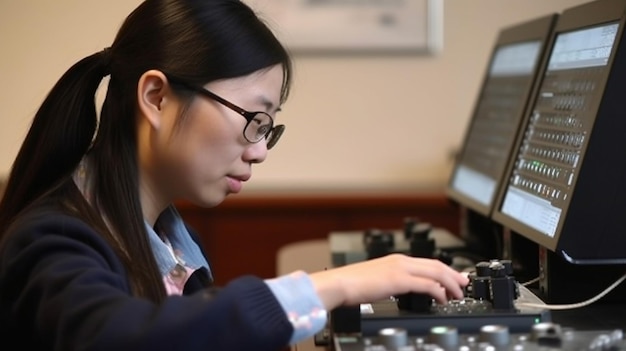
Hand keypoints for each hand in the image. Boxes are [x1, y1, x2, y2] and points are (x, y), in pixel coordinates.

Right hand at [308, 254, 468, 309]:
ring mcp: (400, 269)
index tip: (454, 278)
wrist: (339, 283)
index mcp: (395, 260)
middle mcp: (400, 261)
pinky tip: (442, 299)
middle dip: (453, 275)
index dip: (445, 270)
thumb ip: (390, 282)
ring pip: (435, 272)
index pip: (427, 263)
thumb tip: (400, 290)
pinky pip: (426, 284)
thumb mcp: (376, 280)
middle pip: (436, 265)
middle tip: (464, 284)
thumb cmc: (351, 285)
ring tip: (458, 294)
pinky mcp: (399, 280)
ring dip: (450, 284)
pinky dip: (438, 291)